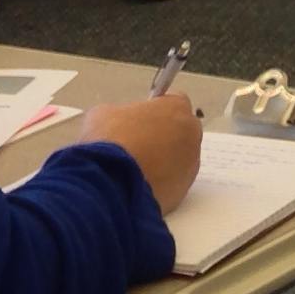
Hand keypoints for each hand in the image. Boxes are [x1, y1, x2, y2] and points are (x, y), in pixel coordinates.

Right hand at [70, 93, 200, 210]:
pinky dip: (160, 182)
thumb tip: (121, 123)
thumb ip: (121, 114)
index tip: (139, 120)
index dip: (155, 111)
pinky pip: (173, 182)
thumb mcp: (103, 114)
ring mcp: (190, 165)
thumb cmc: (108, 141)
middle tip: (137, 145)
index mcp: (177, 108)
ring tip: (135, 169)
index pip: (173, 103)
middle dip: (163, 136)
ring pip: (178, 159)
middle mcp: (191, 135)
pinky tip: (138, 185)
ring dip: (162, 161)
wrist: (109, 185)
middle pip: (180, 131)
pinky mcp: (183, 191)